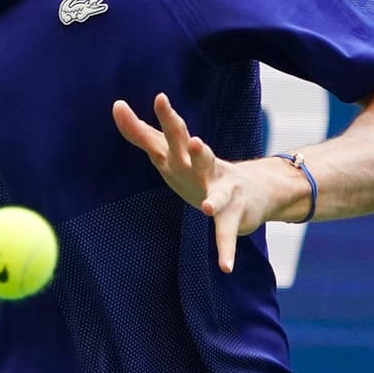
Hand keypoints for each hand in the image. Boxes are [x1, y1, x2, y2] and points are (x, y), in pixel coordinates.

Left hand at [111, 93, 292, 272]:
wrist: (256, 190)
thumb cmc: (201, 170)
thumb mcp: (171, 152)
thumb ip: (144, 133)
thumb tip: (117, 108)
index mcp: (183, 156)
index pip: (162, 134)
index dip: (146, 123)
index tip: (121, 105)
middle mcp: (203, 167)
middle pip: (193, 152)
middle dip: (189, 145)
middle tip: (189, 139)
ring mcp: (222, 190)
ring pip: (218, 194)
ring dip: (214, 200)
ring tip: (207, 208)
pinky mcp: (234, 214)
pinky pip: (227, 235)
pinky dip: (226, 250)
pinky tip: (224, 267)